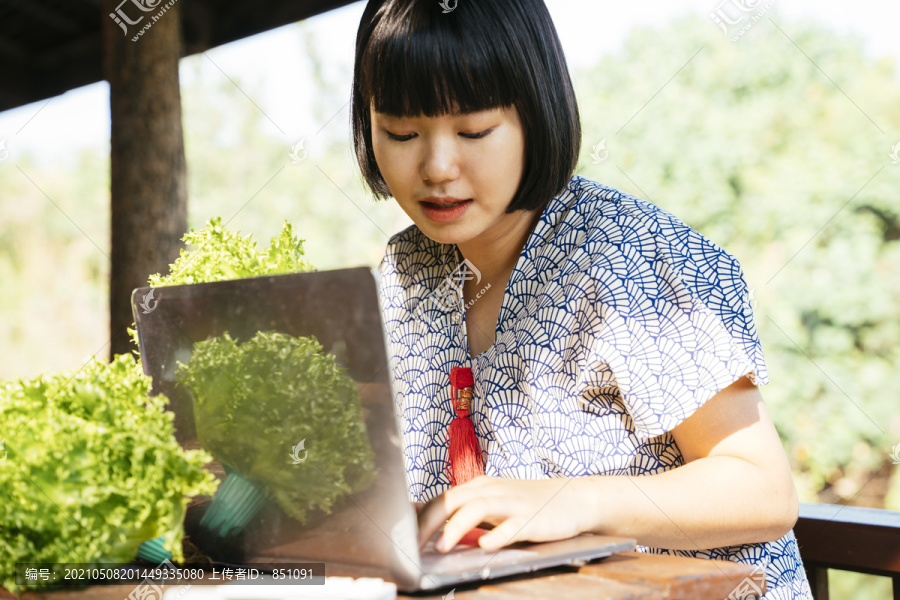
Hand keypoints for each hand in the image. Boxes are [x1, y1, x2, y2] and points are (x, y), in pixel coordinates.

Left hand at [416, 475, 583, 552]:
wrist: (574, 499)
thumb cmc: (529, 506)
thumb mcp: (495, 507)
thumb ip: (467, 515)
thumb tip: (433, 527)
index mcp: (480, 487)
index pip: (443, 498)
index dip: (421, 517)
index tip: (404, 536)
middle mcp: (492, 490)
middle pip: (452, 499)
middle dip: (429, 522)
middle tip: (414, 545)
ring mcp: (512, 503)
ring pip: (476, 507)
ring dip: (455, 527)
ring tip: (441, 547)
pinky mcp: (532, 518)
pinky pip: (511, 525)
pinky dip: (496, 535)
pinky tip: (485, 545)